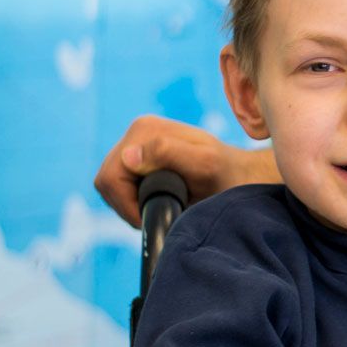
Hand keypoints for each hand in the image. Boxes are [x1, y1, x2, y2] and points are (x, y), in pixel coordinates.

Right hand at [93, 114, 276, 225]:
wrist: (238, 177)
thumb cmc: (226, 174)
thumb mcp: (204, 164)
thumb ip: (168, 154)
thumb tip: (128, 155)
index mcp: (145, 130)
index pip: (111, 174)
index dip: (125, 203)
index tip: (149, 217)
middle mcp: (137, 132)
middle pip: (107, 180)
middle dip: (126, 204)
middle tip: (154, 216)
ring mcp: (137, 144)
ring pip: (110, 185)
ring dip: (129, 203)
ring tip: (160, 208)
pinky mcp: (139, 158)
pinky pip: (119, 186)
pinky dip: (132, 199)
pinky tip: (156, 202)